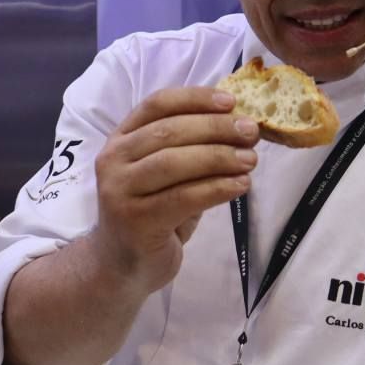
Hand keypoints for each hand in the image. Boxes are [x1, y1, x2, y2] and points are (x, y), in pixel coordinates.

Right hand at [88, 88, 259, 293]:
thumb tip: (240, 128)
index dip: (195, 99)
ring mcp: (120, 191)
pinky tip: (241, 185)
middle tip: (250, 132)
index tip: (231, 102)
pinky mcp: (136, 220)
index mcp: (121, 139)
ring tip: (250, 160)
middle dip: (215, 128)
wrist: (122, 265)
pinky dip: (218, 188)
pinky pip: (184, 197)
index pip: (156, 104)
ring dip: (219, 157)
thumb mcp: (166, 176)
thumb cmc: (151, 215)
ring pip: (175, 162)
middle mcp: (114, 160)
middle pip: (169, 131)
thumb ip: (191, 150)